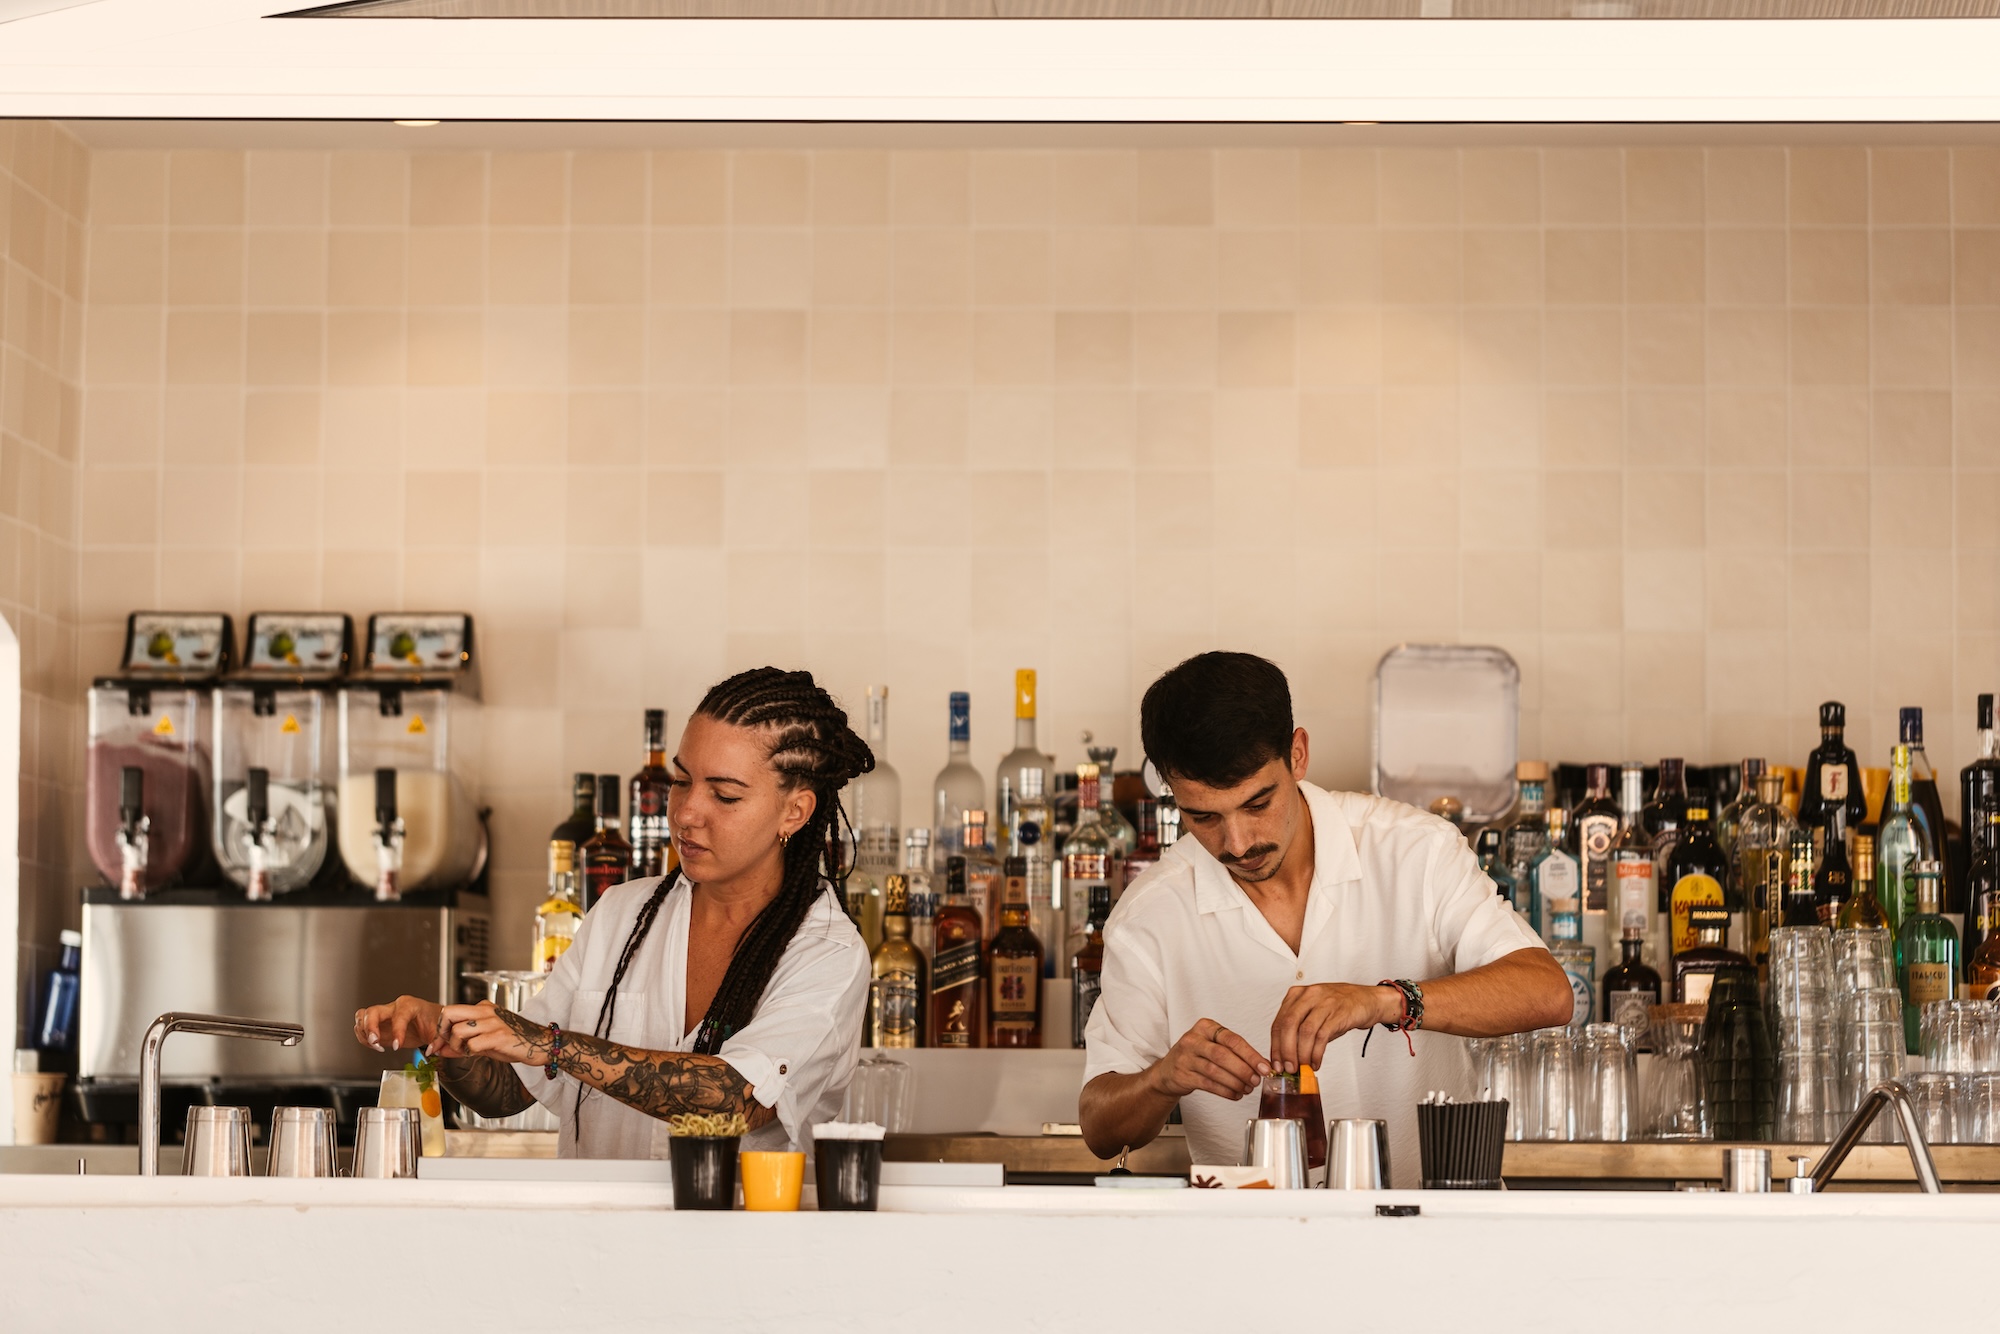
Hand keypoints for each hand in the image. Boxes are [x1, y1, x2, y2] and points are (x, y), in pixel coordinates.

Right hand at [354, 996, 443, 1052]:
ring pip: (362, 1016)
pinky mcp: (378, 1024)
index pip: (399, 1016)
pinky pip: (361, 1026)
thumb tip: (431, 1050)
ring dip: (364, 1033)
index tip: (398, 1045)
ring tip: (375, 1045)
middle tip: (375, 1042)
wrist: (432, 1020)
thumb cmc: (435, 1021)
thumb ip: (436, 1040)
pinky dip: (363, 1037)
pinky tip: (375, 1045)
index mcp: (410, 1005)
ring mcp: (384, 1014)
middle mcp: (394, 1007)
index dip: (397, 1031)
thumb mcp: (439, 1030)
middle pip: (373, 1011)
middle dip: (370, 1028)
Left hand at [430, 1002, 550, 1066]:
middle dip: (441, 1032)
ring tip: (464, 1051)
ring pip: (458, 1030)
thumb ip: (462, 1044)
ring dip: (456, 1045)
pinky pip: (472, 1045)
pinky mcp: (499, 1036)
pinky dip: (469, 1052)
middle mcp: (486, 1011)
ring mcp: (493, 1022)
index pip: (450, 1011)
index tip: (436, 1044)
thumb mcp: (485, 1040)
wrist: (540, 1044)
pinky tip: (476, 1054)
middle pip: (449, 1013)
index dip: (439, 1029)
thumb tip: (439, 1050)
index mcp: (483, 1007)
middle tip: (445, 1045)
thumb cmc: (514, 1041)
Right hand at [1143, 1019, 1272, 1101]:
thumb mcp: (1213, 1044)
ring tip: (1247, 1089)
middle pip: (1223, 1055)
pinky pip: (1208, 1084)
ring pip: (1215, 1071)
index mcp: (1205, 1027)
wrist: (1168, 1070)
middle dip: (1243, 1070)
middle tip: (1256, 1080)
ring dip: (1235, 1082)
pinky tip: (1235, 1094)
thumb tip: (1262, 1065)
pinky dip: (1225, 1091)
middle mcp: (1193, 1039)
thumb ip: (1235, 1051)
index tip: (1265, 1068)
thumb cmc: (1197, 1055)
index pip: (1232, 1039)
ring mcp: (1185, 1057)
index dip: (1251, 1055)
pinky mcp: (1182, 1075)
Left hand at [1269, 984, 1399, 1071]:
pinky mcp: (1338, 1013)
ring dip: (1301, 1054)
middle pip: (1288, 1025)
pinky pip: (1322, 1036)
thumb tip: (1286, 1056)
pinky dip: (1317, 1053)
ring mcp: (1324, 1003)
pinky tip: (1316, 1062)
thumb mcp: (1313, 1012)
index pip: (1278, 1022)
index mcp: (1297, 994)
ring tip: (1302, 1067)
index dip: (1275, 1046)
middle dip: (1285, 1051)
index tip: (1276, 1063)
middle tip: (1287, 1068)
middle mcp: (1308, 996)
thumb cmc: (1338, 1007)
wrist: (1367, 1000)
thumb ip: (1298, 1029)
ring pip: (1305, 1032)